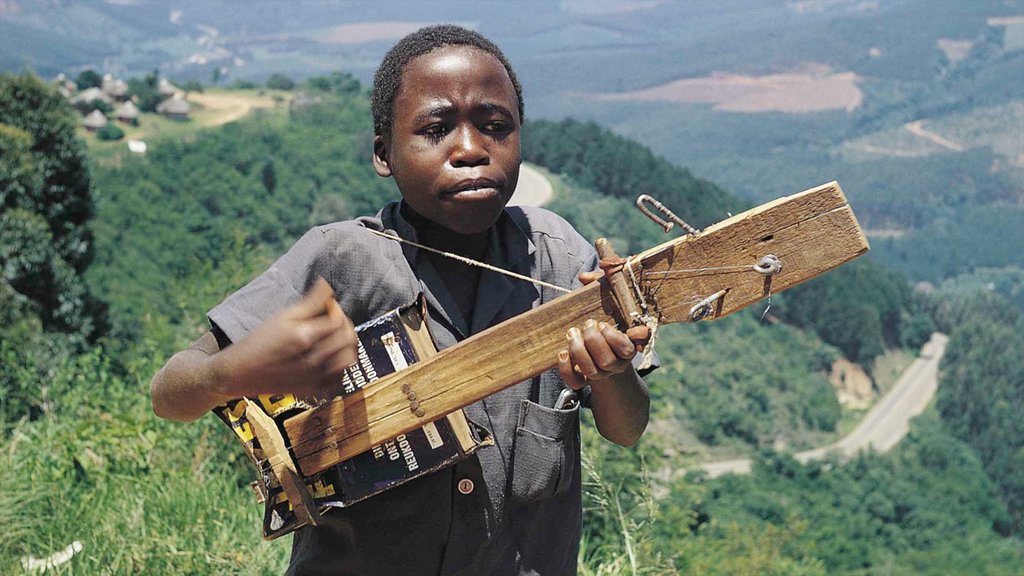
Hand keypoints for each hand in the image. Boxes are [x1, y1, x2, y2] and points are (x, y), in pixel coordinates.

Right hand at [213, 278, 357, 399]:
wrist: (241, 372)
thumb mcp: (283, 316)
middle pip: (347, 339)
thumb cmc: (259, 341)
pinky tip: (330, 356)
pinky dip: (341, 365)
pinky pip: (340, 378)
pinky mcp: (313, 390)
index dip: (336, 309)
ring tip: (335, 337)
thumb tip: (327, 285)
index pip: (338, 320)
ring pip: (349, 359)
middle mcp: (313, 360)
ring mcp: (315, 378)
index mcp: (304, 338)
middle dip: (344, 324)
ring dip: (347, 345)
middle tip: (333, 319)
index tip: (328, 306)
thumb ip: (310, 302)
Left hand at [558, 318, 636, 390]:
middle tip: (587, 325)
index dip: (612, 337)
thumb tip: (644, 331)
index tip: (603, 325)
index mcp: (627, 354)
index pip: (625, 350)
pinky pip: (575, 381)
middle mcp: (614, 368)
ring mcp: (598, 376)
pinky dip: (566, 367)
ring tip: (573, 333)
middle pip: (607, 361)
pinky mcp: (582, 381)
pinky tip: (563, 353)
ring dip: (578, 349)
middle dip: (593, 339)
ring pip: (591, 371)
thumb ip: (636, 331)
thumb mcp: (624, 333)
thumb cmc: (611, 340)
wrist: (603, 361)